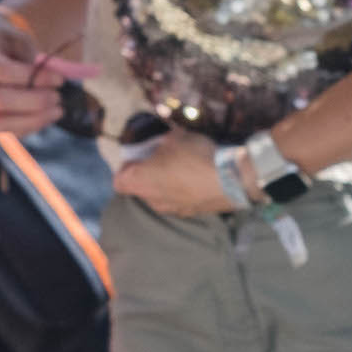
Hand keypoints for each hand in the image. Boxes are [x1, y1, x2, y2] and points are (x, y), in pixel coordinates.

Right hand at [0, 5, 93, 136]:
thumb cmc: (3, 40)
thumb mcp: (16, 36)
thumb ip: (30, 54)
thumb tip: (51, 77)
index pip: (2, 72)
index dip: (34, 78)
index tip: (60, 78)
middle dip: (35, 101)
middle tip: (57, 96)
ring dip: (33, 120)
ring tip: (57, 110)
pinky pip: (5, 132)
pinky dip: (29, 127)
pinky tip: (47, 116)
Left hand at [111, 130, 236, 216]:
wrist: (233, 179)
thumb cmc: (196, 156)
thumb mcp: (175, 137)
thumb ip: (162, 139)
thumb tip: (163, 139)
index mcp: (140, 181)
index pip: (118, 181)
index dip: (126, 168)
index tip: (140, 157)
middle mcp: (151, 200)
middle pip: (140, 189)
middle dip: (147, 176)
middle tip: (162, 162)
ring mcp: (172, 210)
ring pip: (159, 198)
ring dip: (165, 186)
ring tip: (182, 173)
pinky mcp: (192, 214)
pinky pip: (179, 202)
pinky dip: (183, 193)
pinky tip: (198, 182)